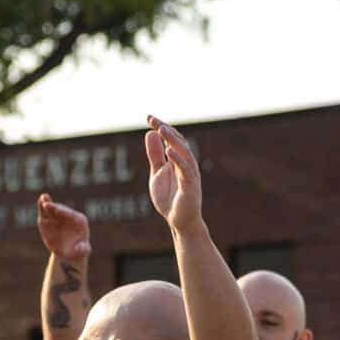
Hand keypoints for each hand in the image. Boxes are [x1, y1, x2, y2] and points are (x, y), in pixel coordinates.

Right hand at [37, 194, 91, 262]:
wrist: (68, 253)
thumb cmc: (78, 251)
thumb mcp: (83, 251)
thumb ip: (84, 249)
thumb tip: (80, 248)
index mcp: (80, 220)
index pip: (70, 214)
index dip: (62, 211)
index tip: (55, 209)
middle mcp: (68, 215)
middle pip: (60, 209)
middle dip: (53, 207)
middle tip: (46, 205)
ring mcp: (58, 216)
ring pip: (51, 208)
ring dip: (47, 203)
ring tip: (43, 197)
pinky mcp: (48, 220)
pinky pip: (44, 213)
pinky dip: (42, 209)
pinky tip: (40, 203)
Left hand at [145, 117, 201, 231]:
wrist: (179, 221)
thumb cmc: (170, 198)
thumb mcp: (157, 173)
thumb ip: (155, 155)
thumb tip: (150, 133)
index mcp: (179, 160)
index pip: (172, 139)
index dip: (161, 128)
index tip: (149, 118)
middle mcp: (186, 164)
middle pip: (179, 142)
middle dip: (166, 130)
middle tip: (154, 121)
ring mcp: (190, 175)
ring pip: (184, 153)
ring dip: (173, 140)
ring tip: (162, 129)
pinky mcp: (190, 186)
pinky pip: (186, 170)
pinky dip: (178, 160)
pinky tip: (169, 151)